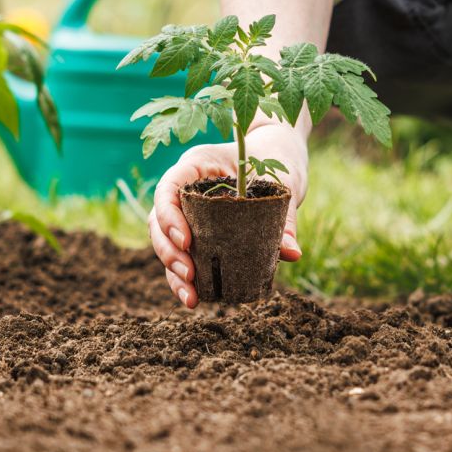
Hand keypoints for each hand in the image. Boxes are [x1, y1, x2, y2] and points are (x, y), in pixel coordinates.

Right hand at [148, 122, 307, 308]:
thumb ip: (284, 217)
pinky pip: (183, 253)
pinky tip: (194, 298)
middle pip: (159, 220)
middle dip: (169, 251)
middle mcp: (185, 186)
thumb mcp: (284, 182)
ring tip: (190, 297)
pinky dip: (185, 277)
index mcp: (198, 164)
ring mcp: (188, 209)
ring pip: (166, 241)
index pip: (169, 187)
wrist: (279, 153)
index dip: (169, 215)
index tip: (186, 241)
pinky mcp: (198, 229)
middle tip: (189, 275)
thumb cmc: (277, 159)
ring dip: (172, 271)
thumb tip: (291, 254)